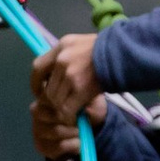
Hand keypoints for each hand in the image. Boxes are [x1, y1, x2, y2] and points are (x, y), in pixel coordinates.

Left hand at [30, 30, 101, 160]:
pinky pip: (66, 109)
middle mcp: (61, 60)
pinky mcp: (80, 89)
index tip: (41, 91)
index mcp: (60, 47)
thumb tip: (53, 72)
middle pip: (47, 88)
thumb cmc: (106, 50)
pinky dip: (69, 115)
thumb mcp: (81, 45)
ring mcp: (70, 74)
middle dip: (51, 101)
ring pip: (55, 100)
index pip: (37, 68)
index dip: (36, 83)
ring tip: (71, 110)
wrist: (123, 54)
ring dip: (61, 109)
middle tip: (60, 105)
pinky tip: (76, 115)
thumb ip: (66, 56)